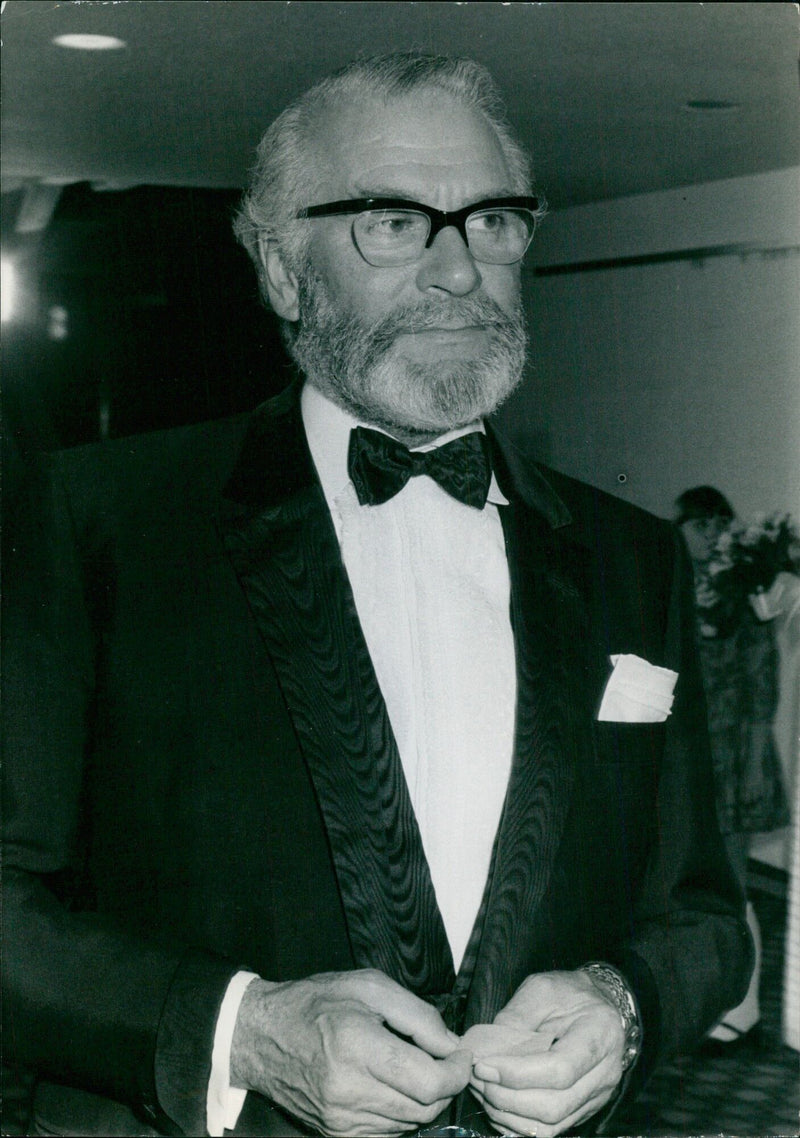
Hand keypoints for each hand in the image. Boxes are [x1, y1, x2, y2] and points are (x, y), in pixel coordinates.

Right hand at [230, 968, 471, 1135]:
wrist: (262, 1036)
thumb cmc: (317, 1003)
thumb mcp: (369, 987)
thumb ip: (417, 1015)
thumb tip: (452, 1045)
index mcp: (358, 1047)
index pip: (429, 1083)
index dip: (457, 1072)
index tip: (461, 1056)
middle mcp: (349, 1091)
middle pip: (425, 1107)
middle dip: (444, 1085)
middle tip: (440, 1058)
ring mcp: (341, 1120)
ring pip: (410, 1123)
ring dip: (423, 1099)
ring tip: (409, 1067)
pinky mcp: (336, 1135)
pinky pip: (389, 1133)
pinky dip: (401, 1113)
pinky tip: (389, 1086)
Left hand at [465, 970, 625, 1136]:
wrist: (597, 1002)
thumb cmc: (569, 992)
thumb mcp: (541, 989)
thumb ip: (515, 1018)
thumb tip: (487, 1052)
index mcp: (599, 1035)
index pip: (559, 1069)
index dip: (517, 1075)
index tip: (483, 1066)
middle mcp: (604, 1073)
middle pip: (555, 1106)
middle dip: (508, 1099)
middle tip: (477, 1080)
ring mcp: (597, 1096)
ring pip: (551, 1124)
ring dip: (509, 1114)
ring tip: (483, 1091)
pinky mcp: (584, 1108)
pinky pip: (551, 1129)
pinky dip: (519, 1124)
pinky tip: (498, 1107)